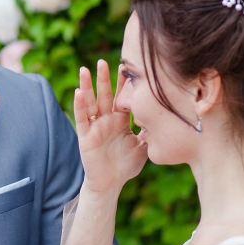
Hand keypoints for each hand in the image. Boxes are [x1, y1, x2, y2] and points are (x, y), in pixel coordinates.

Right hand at [73, 60, 147, 196]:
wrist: (111, 183)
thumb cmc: (126, 165)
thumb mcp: (143, 147)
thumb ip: (151, 133)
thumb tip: (165, 121)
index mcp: (120, 120)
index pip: (121, 97)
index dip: (123, 83)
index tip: (127, 67)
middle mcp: (106, 119)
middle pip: (105, 95)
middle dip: (104, 78)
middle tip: (103, 61)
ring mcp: (95, 126)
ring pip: (90, 102)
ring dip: (87, 86)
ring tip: (84, 70)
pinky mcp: (85, 135)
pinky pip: (82, 118)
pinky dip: (79, 105)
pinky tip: (78, 93)